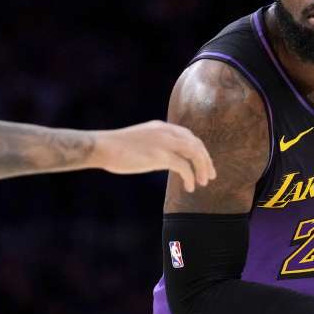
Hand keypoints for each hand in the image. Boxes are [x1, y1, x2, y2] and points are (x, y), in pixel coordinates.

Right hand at [92, 121, 216, 191]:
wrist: (103, 147)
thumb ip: (153, 146)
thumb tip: (162, 161)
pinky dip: (190, 177)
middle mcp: (166, 131)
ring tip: (203, 183)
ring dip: (202, 168)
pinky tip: (190, 187)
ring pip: (195, 153)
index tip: (202, 162)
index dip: (198, 149)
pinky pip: (184, 167)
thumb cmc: (114, 148)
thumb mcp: (139, 141)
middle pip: (196, 143)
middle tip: (210, 175)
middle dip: (206, 160)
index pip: (188, 135)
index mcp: (161, 126)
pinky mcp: (161, 156)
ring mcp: (164, 142)